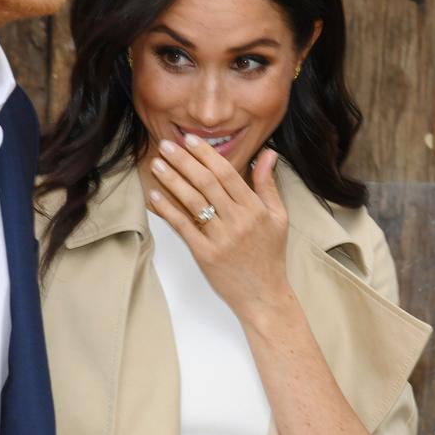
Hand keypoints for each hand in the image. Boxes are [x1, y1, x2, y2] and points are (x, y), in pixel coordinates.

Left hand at [146, 135, 293, 323]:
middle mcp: (238, 220)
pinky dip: (167, 209)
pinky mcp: (205, 255)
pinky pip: (183, 227)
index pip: (227, 173)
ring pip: (193, 201)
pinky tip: (155, 195)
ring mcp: (221, 238)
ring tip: (157, 164)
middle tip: (166, 145)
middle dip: (184, 161)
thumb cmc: (270, 255)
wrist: (264, 295)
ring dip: (172, 180)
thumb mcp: (278, 217)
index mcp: (255, 208)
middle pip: (206, 183)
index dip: (207, 154)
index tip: (191, 140)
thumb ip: (268, 184)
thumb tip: (267, 153)